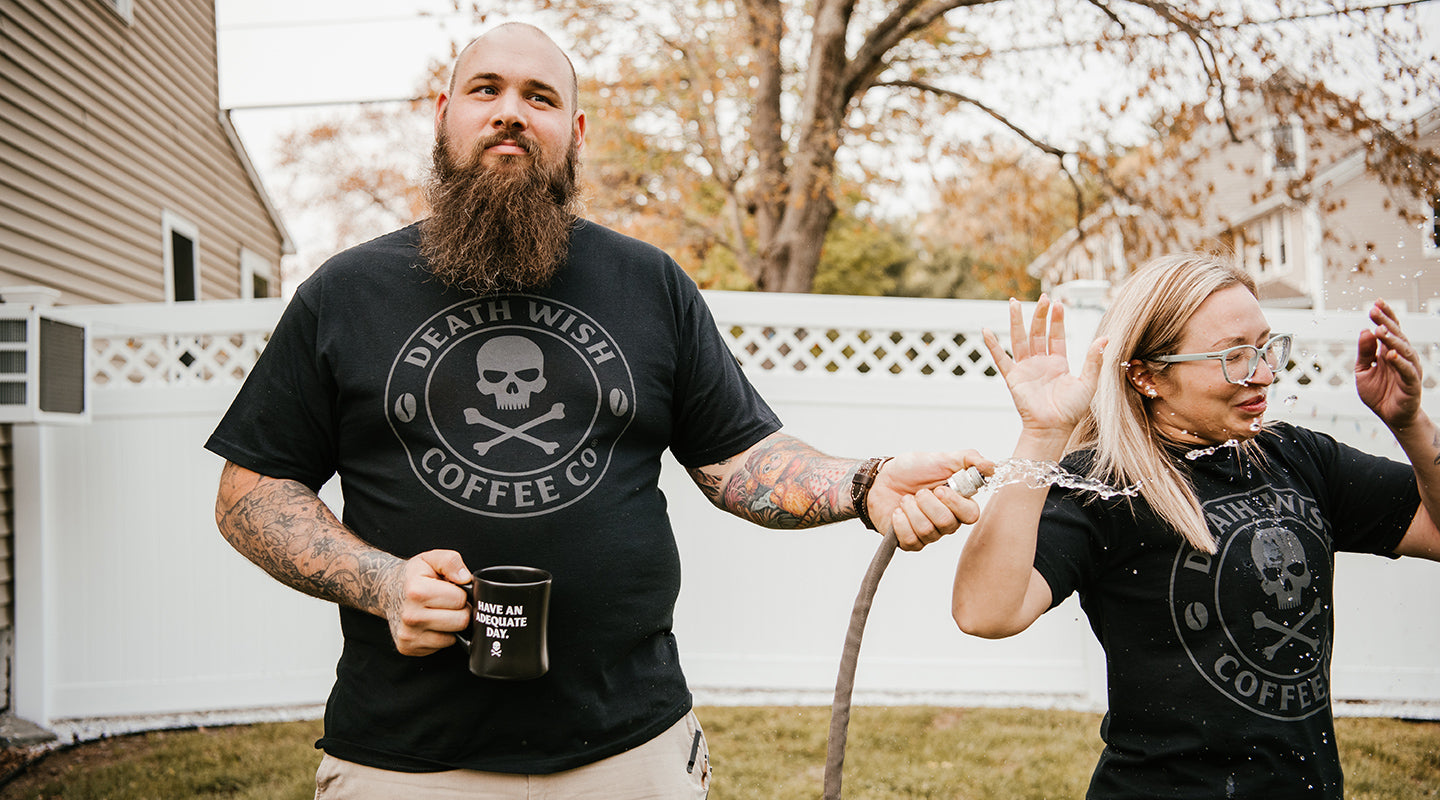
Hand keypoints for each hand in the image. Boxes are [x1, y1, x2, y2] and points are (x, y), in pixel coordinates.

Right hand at [383, 550, 472, 655]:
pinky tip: (431, 623)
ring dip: (451, 625)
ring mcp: (408, 635)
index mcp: (417, 591)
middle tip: (447, 602)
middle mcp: (410, 616)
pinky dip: (441, 636)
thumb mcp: (431, 558)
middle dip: (459, 610)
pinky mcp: (408, 648)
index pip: (460, 599)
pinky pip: (441, 646)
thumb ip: (451, 562)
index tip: (450, 589)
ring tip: (438, 612)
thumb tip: (465, 579)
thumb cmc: (413, 576)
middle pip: (460, 621)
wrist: (387, 591)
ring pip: (452, 637)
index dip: (460, 593)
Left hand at [869, 450, 992, 550]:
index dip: (955, 503)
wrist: (882, 478)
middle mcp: (947, 522)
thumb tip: (990, 466)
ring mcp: (929, 534)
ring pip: (926, 530)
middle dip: (927, 503)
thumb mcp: (940, 459)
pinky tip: (897, 512)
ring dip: (911, 509)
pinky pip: (910, 539)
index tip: (939, 488)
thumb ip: (967, 459)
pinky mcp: (910, 542)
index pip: (971, 515)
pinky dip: (900, 521)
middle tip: (918, 492)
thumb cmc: (912, 470)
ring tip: (905, 499)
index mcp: (958, 503)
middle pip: (947, 523)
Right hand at [983, 295, 1105, 439]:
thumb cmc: (1071, 410)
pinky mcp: (1013, 378)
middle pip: (1038, 332)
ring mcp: (1026, 368)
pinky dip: (993, 346)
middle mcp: (1041, 362)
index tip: (1058, 303)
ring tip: (1014, 302)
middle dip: (1040, 314)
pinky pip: (1001, 359)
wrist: (1053, 428)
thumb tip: (1104, 339)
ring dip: (1016, 321)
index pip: (1056, 336)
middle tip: (1043, 297)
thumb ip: (1094, 361)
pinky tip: (987, 332)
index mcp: (1058, 363)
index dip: (1057, 320)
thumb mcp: (1088, 383)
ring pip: (1019, 339)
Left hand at [1356, 299, 1423, 430]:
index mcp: (1389, 351)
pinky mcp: (1412, 383)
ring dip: (1392, 339)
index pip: (1390, 329)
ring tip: (1379, 330)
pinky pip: (1407, 370)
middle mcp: (1401, 357)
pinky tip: (1390, 354)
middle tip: (1375, 311)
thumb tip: (1364, 331)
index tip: (1376, 302)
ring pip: (1403, 350)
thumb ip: (1364, 352)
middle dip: (1386, 322)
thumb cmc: (1378, 393)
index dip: (1385, 316)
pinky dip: (1399, 362)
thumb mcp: (1363, 371)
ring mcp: (1408, 369)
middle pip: (1396, 335)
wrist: (1390, 416)